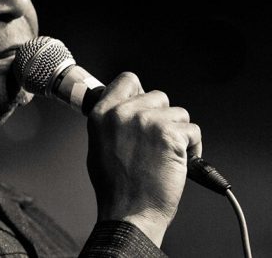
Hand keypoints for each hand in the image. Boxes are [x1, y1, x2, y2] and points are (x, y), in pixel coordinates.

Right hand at [86, 72, 201, 246]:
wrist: (129, 211)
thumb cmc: (114, 186)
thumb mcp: (97, 145)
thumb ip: (111, 122)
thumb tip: (126, 111)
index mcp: (102, 114)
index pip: (127, 80)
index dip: (141, 92)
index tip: (146, 105)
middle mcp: (123, 112)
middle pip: (158, 96)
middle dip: (163, 117)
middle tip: (158, 141)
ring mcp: (147, 121)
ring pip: (179, 113)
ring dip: (179, 132)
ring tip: (169, 154)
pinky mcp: (170, 134)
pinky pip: (193, 131)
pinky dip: (193, 147)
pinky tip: (181, 161)